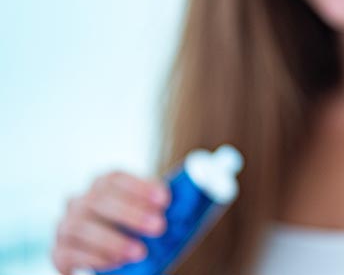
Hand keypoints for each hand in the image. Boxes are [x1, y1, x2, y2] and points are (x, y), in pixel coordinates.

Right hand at [51, 171, 170, 273]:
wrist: (113, 257)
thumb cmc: (136, 231)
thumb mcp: (149, 214)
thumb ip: (158, 207)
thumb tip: (187, 203)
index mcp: (102, 186)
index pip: (115, 178)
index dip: (139, 186)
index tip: (165, 199)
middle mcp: (80, 201)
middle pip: (99, 199)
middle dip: (131, 213)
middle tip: (159, 227)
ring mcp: (66, 226)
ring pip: (81, 226)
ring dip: (112, 240)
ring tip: (140, 252)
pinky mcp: (59, 252)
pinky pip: (68, 253)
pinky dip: (93, 258)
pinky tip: (115, 263)